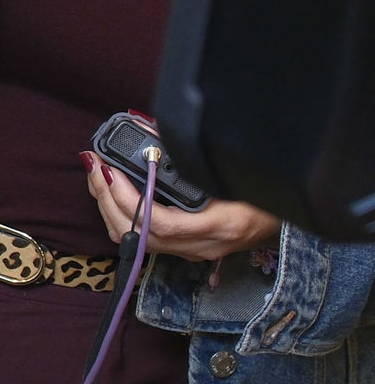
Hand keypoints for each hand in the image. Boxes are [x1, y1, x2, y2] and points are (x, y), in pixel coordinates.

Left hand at [83, 155, 281, 264]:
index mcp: (218, 226)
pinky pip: (144, 237)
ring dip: (109, 205)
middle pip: (136, 234)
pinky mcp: (186, 247)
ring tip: (97, 171)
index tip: (107, 168)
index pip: (157, 223)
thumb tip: (155, 132)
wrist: (290, 219)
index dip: (126, 197)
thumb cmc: (269, 194)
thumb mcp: (238, 174)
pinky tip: (113, 189)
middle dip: (106, 197)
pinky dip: (121, 212)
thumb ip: (198, 159)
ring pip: (135, 239)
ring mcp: (192, 251)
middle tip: (93, 163)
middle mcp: (201, 245)